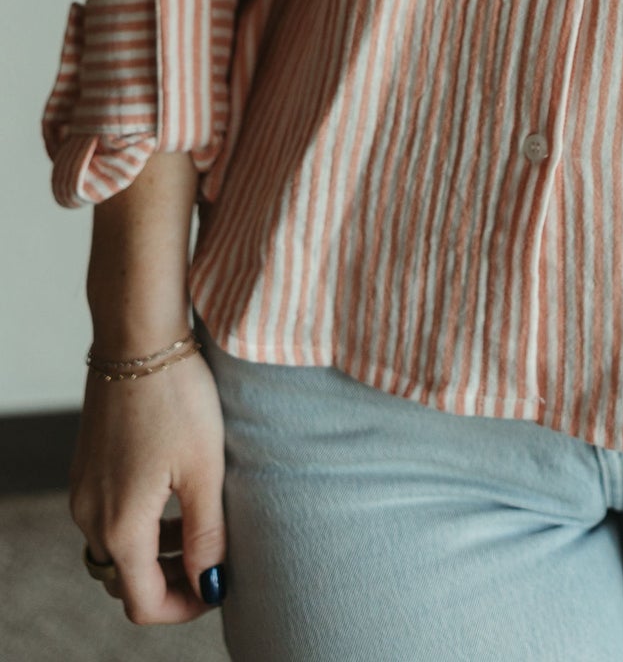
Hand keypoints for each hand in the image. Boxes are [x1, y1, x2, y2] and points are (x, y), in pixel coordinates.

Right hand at [69, 345, 227, 623]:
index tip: (217, 588)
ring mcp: (84, 490)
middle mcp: (91, 516)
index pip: (143, 602)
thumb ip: (206, 534)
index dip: (182, 607)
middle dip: (169, 580)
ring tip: (200, 524)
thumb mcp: (204, 469)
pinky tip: (175, 493)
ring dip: (155, 551)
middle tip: (213, 559)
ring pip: (117, 548)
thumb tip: (211, 584)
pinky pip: (109, 516)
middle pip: (126, 579)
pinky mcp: (86, 467)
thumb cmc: (178, 398)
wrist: (139, 338)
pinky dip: (140, 522)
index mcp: (121, 526)